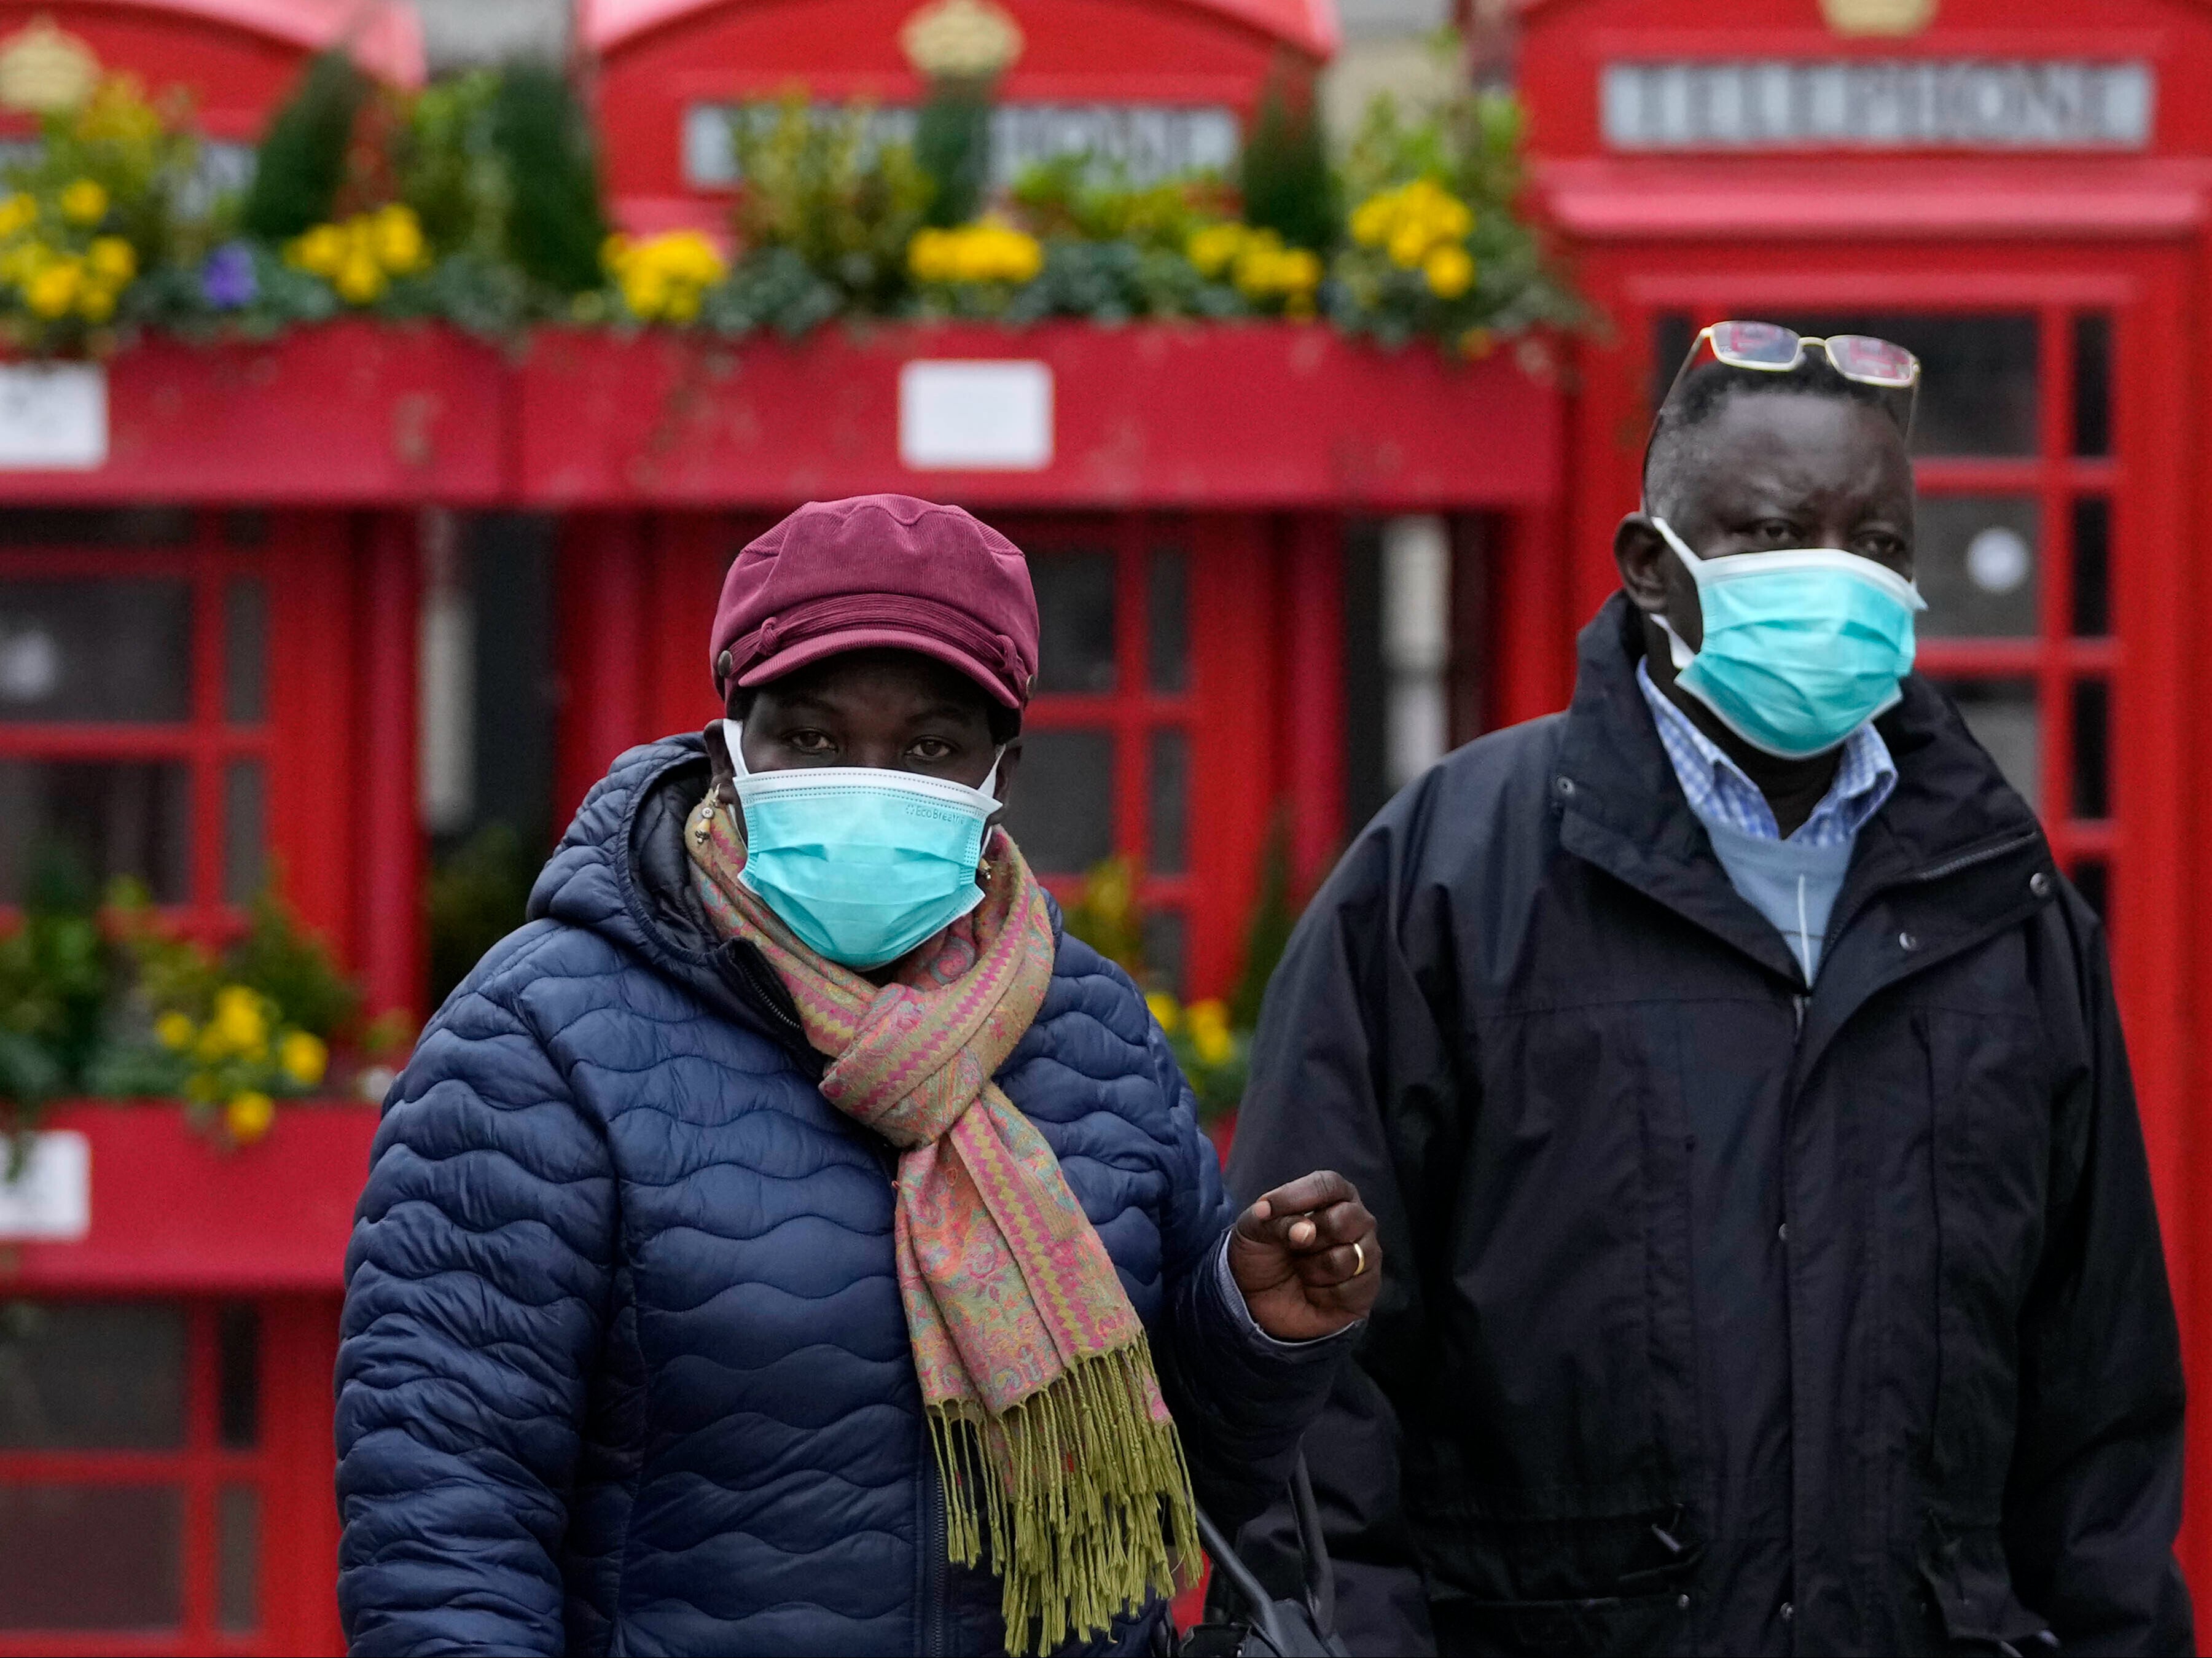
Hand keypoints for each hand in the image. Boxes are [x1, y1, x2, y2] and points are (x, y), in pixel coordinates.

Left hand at [1228, 1170, 1380, 1342]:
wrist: (1261, 1300)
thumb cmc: (1262, 1253)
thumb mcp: (1253, 1230)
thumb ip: (1276, 1221)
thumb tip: (1306, 1231)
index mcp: (1333, 1195)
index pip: (1327, 1185)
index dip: (1297, 1197)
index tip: (1266, 1211)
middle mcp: (1357, 1219)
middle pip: (1343, 1220)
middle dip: (1307, 1240)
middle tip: (1291, 1249)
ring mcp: (1367, 1253)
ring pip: (1345, 1258)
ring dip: (1310, 1269)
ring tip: (1301, 1270)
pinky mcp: (1367, 1287)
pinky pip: (1348, 1290)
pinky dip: (1321, 1294)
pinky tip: (1313, 1291)